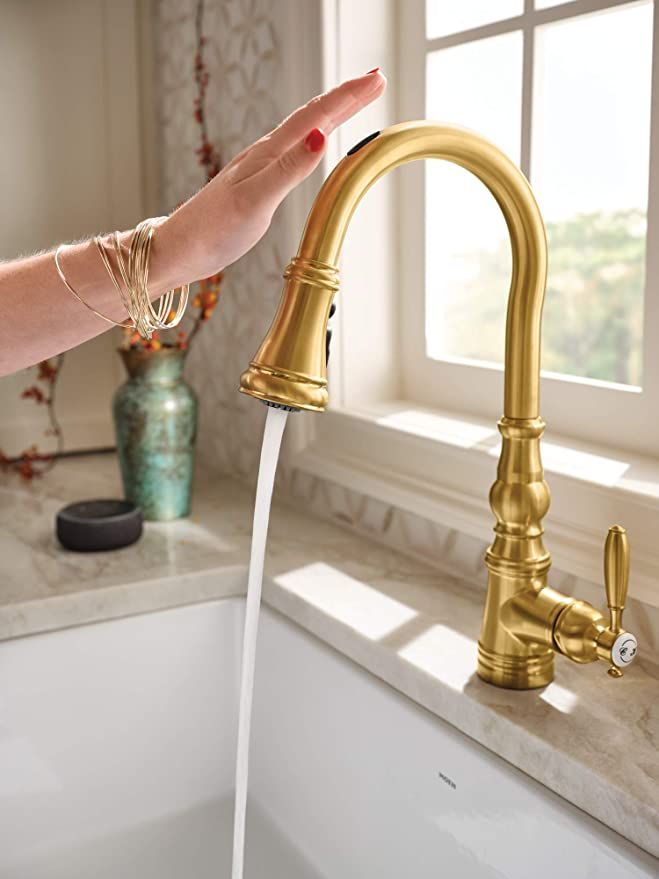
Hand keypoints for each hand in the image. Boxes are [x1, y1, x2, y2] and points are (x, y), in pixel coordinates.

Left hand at [156, 70, 385, 287]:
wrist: (181, 249)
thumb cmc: (213, 229)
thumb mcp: (255, 201)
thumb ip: (289, 170)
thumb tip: (322, 137)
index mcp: (268, 154)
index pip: (315, 116)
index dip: (347, 97)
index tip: (376, 81)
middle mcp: (266, 154)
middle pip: (312, 117)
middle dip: (346, 98)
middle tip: (376, 81)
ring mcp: (261, 168)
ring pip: (304, 131)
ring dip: (332, 113)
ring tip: (355, 101)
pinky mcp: (258, 184)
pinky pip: (294, 150)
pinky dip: (315, 137)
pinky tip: (316, 141)